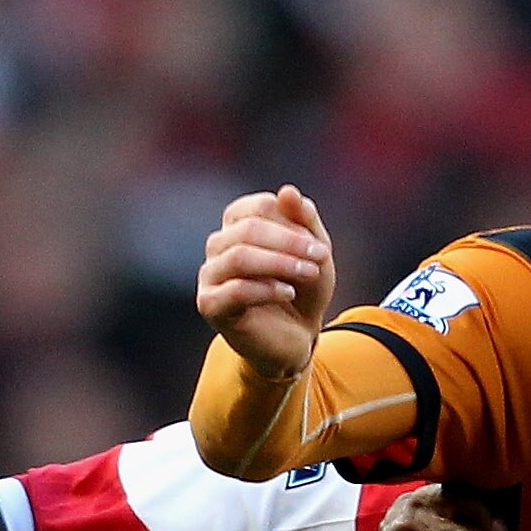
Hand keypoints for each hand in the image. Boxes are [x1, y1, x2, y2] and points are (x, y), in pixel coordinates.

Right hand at [197, 185, 335, 380]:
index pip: (260, 207)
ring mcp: (210, 274)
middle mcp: (219, 245)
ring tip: (308, 273)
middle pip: (248, 230)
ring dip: (280, 264)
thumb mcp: (314, 252)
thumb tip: (287, 191)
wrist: (296, 338)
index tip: (321, 248)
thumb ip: (304, 220)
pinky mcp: (210, 305)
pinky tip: (288, 293)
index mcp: (239, 223)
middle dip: (289, 242)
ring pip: (239, 257)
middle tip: (320, 257)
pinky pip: (234, 290)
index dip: (292, 223)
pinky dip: (266, 289)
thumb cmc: (303, 290)